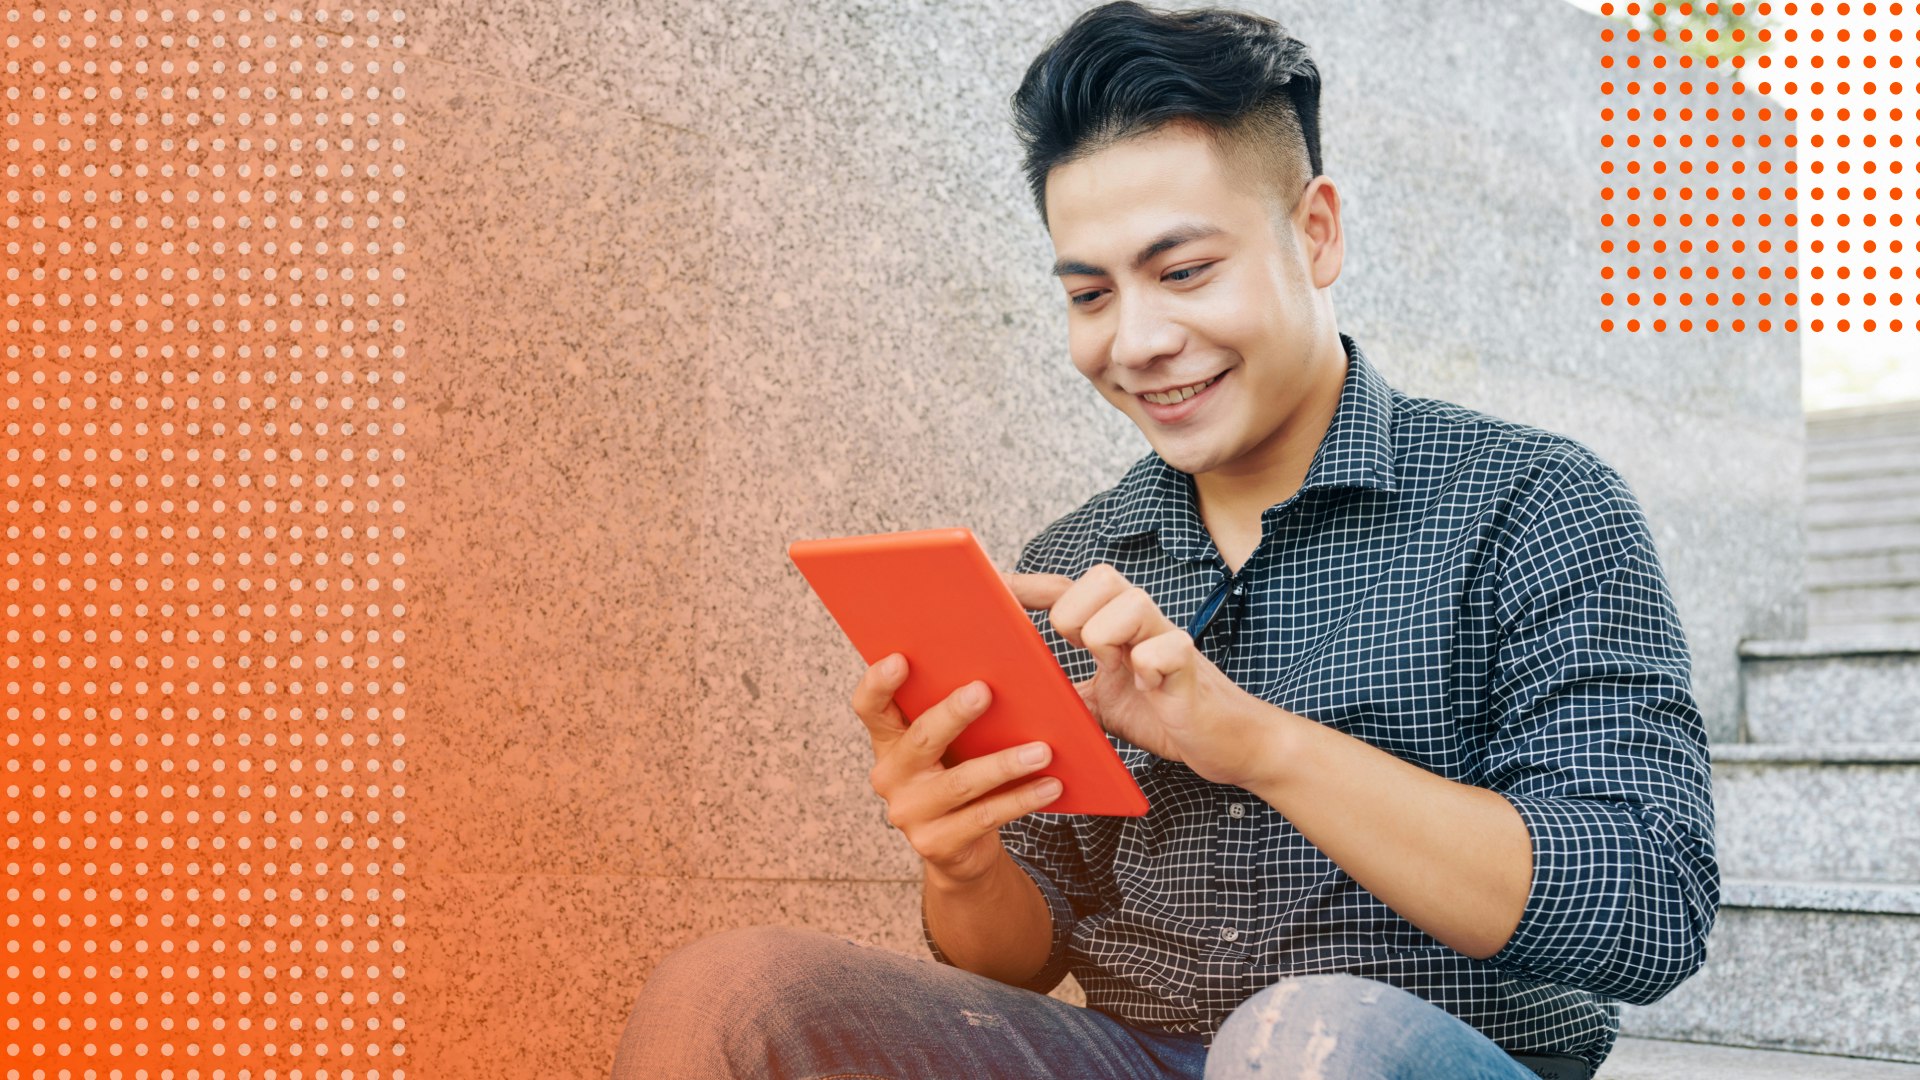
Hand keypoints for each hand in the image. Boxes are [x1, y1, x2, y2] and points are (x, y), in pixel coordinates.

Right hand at [850, 653, 1062, 888]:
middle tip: (984, 691)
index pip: (869, 707)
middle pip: (920, 739)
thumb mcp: (949, 745)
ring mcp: (910, 813)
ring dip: (1005, 764)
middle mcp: (890, 776)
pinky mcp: (937, 843)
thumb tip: (1006, 671)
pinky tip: (1049, 785)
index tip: (900, 659)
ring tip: (1042, 751)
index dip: (878, 683)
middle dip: (953, 713)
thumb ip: (956, 715)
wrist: (961, 847)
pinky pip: (985, 816)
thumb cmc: (959, 774)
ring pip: (960, 782)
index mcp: (888, 741)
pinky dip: (1021, 799)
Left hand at [1002, 563, 1273, 789]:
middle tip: (1078, 650)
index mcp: (1116, 627)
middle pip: (1100, 577)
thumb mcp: (1103, 705)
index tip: (993, 588)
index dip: (1029, 587)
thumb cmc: (1165, 715)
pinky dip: (1148, 668)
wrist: (1229, 745)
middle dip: (1074, 613)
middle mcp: (1142, 622)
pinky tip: (1150, 689)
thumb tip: (1020, 696)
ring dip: (1107, 637)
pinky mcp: (1190, 668)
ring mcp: (1168, 640)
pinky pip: (1163, 649)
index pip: (1068, 589)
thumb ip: (1069, 691)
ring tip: (1115, 668)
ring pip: (1131, 602)